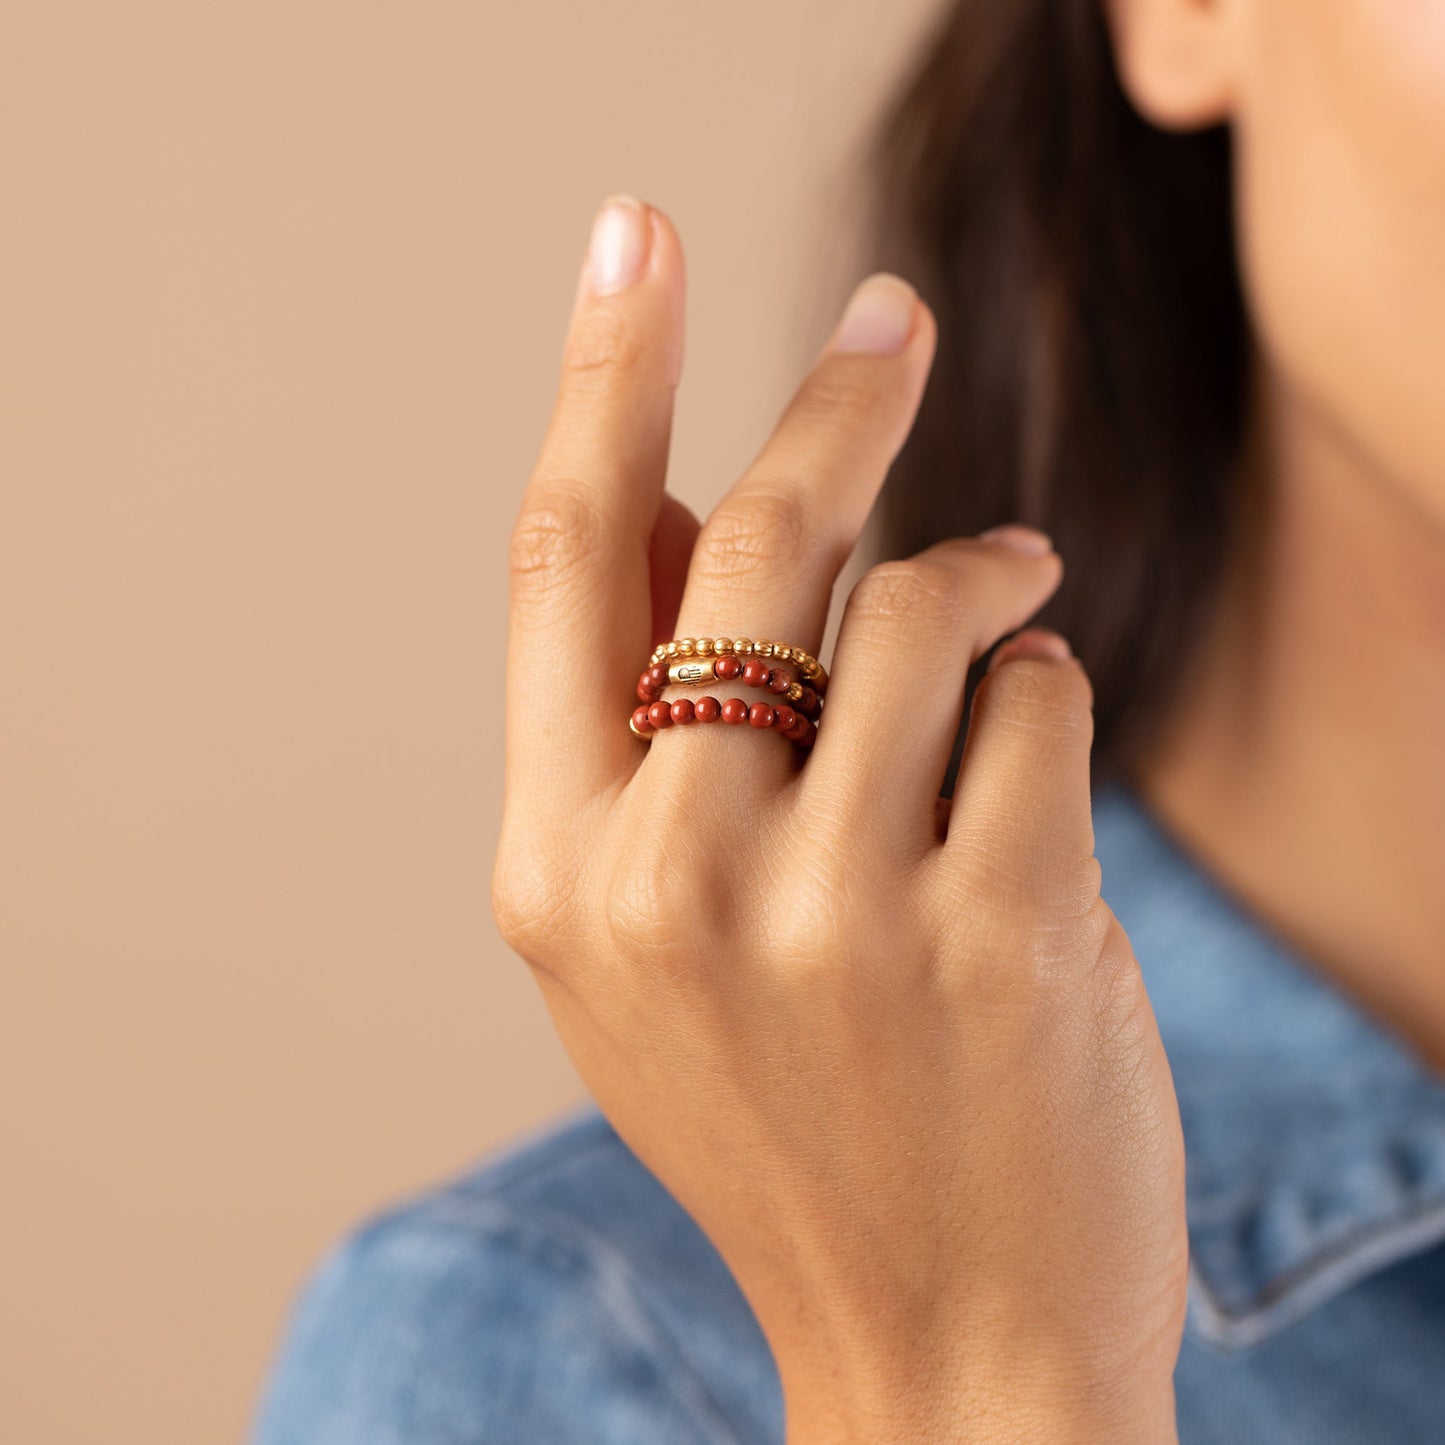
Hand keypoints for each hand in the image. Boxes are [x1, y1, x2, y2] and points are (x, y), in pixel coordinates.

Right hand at [491, 195, 1187, 1443]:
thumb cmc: (798, 1115)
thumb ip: (645, 721)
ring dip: (977, 577)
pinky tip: (1031, 759)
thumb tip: (671, 495)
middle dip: (839, 404)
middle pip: (755, 540)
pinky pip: (1042, 692)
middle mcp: (671, 879)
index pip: (563, 559)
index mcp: (558, 875)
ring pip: (925, 606)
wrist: (942, 1340)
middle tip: (892, 316)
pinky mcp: (1001, 925)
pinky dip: (1048, 689)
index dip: (599, 374)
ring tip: (1002, 600)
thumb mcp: (657, 941)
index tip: (632, 237)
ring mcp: (834, 910)